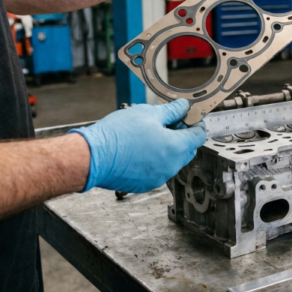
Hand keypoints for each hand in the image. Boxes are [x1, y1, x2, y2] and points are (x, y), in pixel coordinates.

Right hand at [71, 100, 206, 192]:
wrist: (92, 157)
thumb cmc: (117, 135)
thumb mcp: (148, 113)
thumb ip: (171, 111)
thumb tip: (183, 107)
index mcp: (176, 147)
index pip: (199, 136)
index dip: (196, 124)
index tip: (190, 118)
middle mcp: (171, 166)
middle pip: (187, 149)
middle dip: (182, 135)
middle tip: (168, 123)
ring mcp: (159, 177)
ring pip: (172, 161)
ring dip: (168, 148)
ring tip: (150, 135)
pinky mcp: (145, 184)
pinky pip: (158, 170)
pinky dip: (155, 160)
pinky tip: (141, 148)